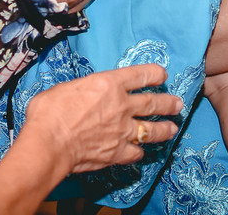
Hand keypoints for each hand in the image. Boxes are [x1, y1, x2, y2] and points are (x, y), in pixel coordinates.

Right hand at [22, 63, 181, 173]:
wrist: (50, 143)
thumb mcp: (66, 88)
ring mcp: (123, 131)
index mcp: (108, 83)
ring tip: (173, 128)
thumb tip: (80, 95)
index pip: (140, 75)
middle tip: (178, 103)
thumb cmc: (49, 112)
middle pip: (153, 103)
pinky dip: (140, 152)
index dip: (154, 74)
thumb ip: (82, 90)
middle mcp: (121, 106)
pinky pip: (136, 153)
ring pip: (152, 130)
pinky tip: (140, 152)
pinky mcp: (118, 153)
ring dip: (165, 129)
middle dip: (169, 103)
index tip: (162, 75)